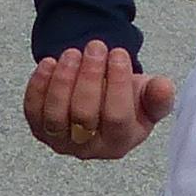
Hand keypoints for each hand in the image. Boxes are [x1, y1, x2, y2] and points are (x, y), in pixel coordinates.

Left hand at [24, 42, 175, 159]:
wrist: (101, 105)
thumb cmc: (128, 102)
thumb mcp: (149, 98)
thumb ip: (158, 95)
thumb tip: (163, 86)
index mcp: (120, 142)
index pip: (117, 118)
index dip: (117, 83)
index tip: (119, 53)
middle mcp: (89, 149)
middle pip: (84, 115)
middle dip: (90, 75)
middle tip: (96, 46)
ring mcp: (61, 141)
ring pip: (55, 115)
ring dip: (63, 79)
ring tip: (73, 52)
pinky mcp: (39, 130)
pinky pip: (33, 111)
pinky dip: (38, 86)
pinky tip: (49, 63)